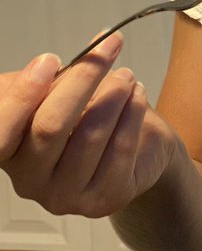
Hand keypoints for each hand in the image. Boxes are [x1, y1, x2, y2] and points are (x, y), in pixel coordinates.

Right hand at [0, 35, 176, 219]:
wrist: (130, 149)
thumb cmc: (80, 117)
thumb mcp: (51, 95)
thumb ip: (46, 80)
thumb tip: (63, 58)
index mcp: (8, 152)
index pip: (1, 131)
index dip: (23, 95)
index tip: (51, 59)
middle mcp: (29, 181)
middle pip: (51, 127)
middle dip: (82, 80)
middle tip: (106, 50)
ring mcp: (65, 196)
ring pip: (90, 136)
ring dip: (113, 96)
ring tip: (127, 74)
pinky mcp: (103, 200)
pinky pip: (120, 150)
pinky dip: (132, 114)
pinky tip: (138, 95)